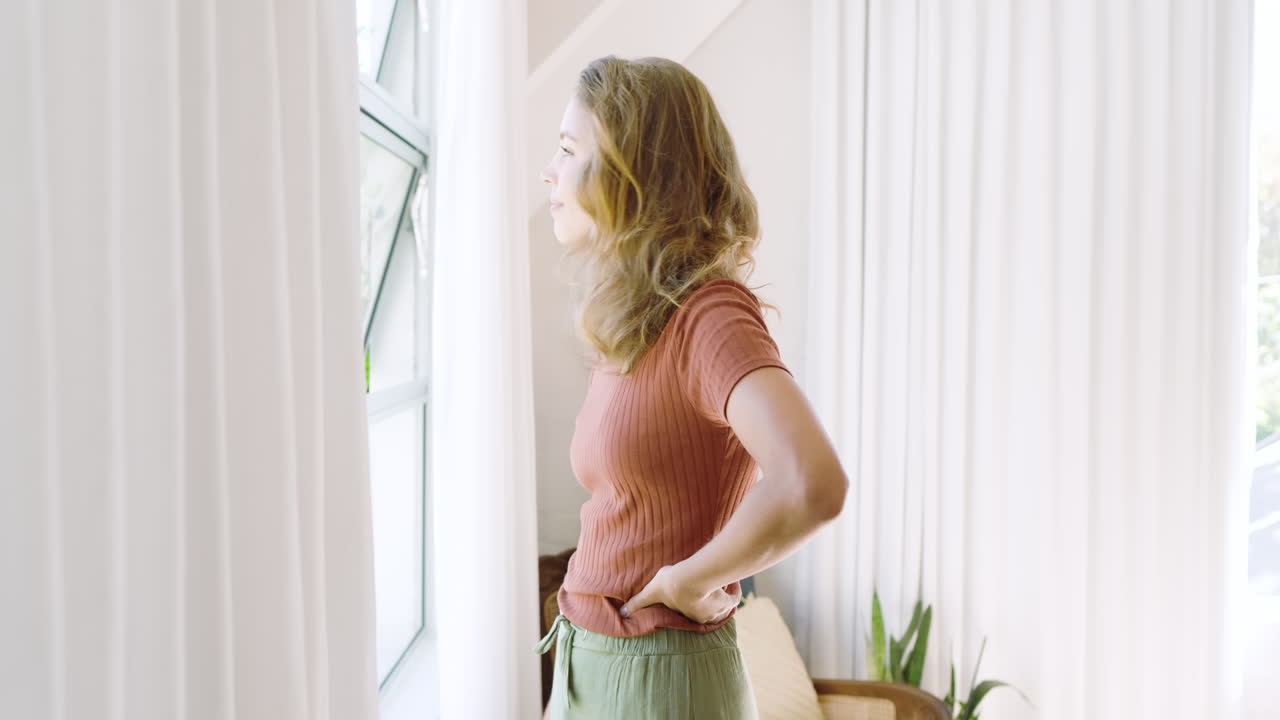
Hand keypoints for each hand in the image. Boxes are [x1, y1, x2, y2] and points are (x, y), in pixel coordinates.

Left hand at [619, 564, 741, 624]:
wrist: (691, 578)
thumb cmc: (670, 584)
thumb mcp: (650, 591)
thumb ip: (638, 602)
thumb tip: (622, 614)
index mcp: (686, 615)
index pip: (690, 614)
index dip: (692, 607)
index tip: (693, 599)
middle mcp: (703, 617)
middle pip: (708, 611)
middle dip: (708, 602)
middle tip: (708, 591)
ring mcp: (717, 610)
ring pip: (722, 605)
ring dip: (721, 596)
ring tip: (720, 584)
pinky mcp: (728, 601)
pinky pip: (734, 598)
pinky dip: (734, 590)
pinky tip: (731, 581)